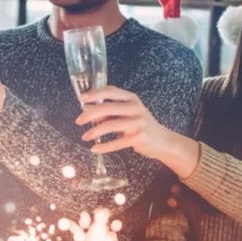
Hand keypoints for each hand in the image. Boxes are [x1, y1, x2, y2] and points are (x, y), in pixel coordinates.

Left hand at [75, 86, 200, 176]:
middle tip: (78, 121)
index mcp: (131, 98)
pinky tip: (94, 149)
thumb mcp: (126, 114)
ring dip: (94, 132)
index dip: (94, 94)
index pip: (110, 91)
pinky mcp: (139, 137)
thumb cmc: (140, 125)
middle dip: (90, 114)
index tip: (81, 98)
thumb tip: (86, 108)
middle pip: (107, 107)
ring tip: (85, 136)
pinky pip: (117, 142)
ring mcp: (139, 122)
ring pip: (110, 125)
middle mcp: (135, 108)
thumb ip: (108, 111)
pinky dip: (104, 147)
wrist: (163, 141)